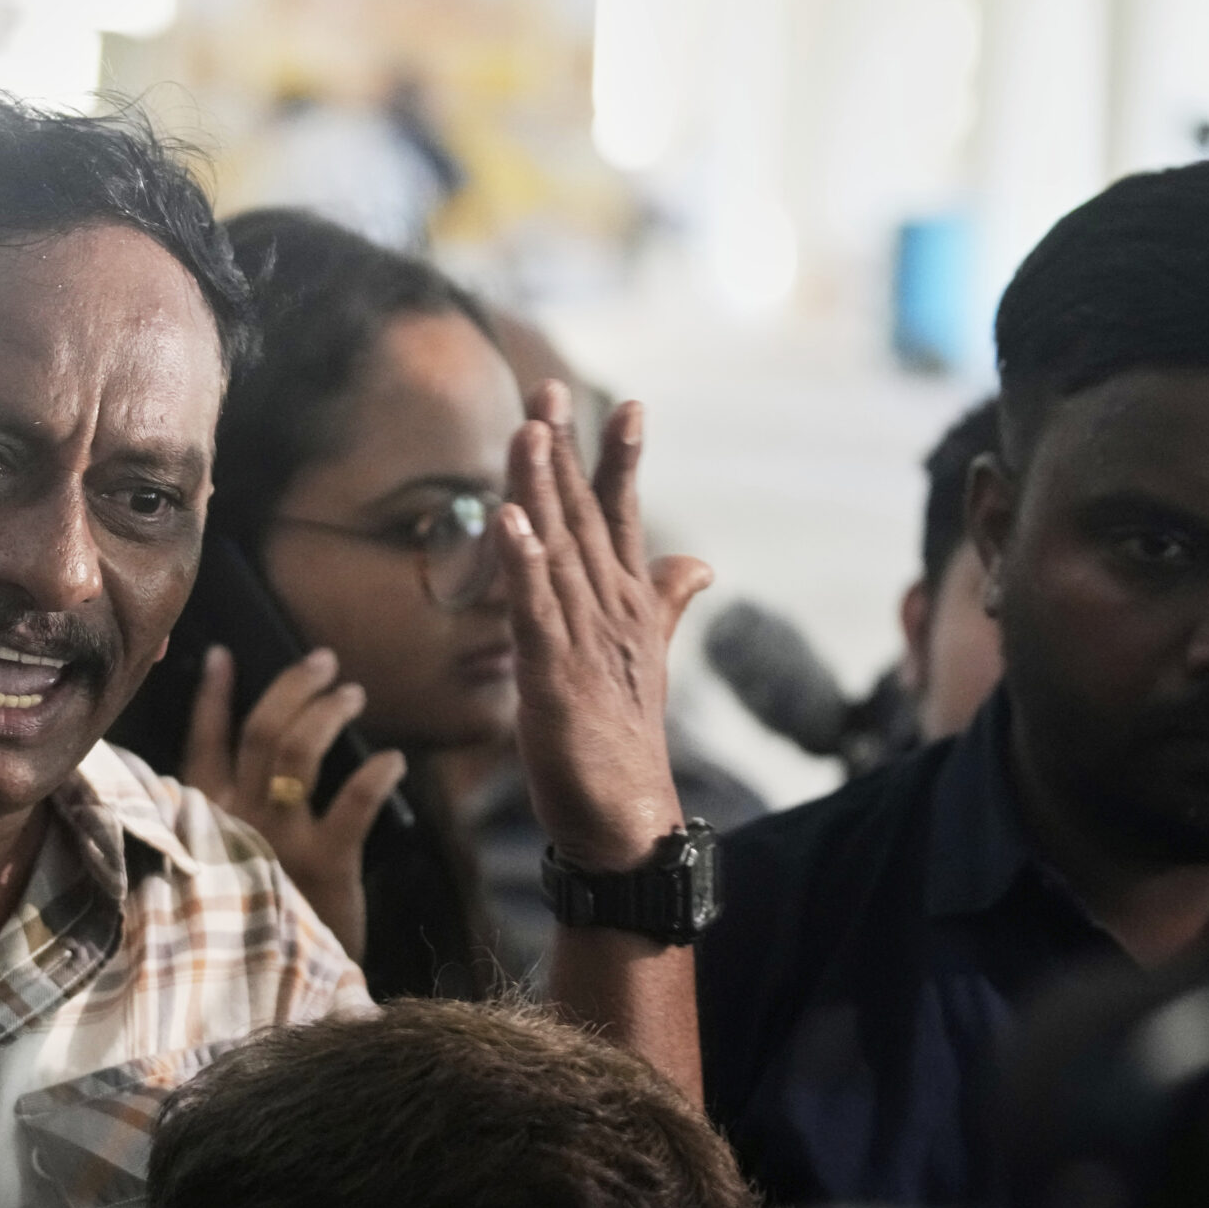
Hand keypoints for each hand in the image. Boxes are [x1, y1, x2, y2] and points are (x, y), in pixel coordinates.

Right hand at [181, 645, 407, 959]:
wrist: (274, 996)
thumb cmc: (253, 929)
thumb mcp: (222, 873)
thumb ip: (224, 828)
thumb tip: (243, 777)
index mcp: (205, 819)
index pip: (204, 743)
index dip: (213, 696)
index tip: (225, 655)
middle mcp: (235, 821)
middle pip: (263, 732)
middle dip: (294, 687)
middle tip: (325, 663)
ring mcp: (278, 840)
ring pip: (298, 750)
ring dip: (329, 713)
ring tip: (353, 693)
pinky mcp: (324, 865)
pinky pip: (352, 803)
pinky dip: (374, 775)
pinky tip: (391, 759)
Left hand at [493, 381, 710, 870]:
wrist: (626, 818)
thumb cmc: (625, 739)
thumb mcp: (645, 660)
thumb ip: (667, 603)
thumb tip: (698, 561)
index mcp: (627, 605)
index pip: (621, 519)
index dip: (618, 461)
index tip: (622, 404)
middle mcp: (610, 612)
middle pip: (585, 519)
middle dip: (568, 452)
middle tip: (550, 389)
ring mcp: (584, 642)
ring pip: (558, 552)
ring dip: (542, 491)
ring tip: (530, 431)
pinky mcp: (554, 678)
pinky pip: (534, 612)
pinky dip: (522, 567)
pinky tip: (510, 524)